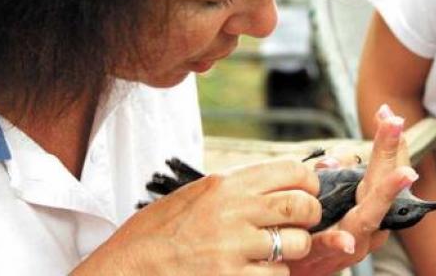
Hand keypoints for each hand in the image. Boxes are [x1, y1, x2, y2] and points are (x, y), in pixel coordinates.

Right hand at [73, 159, 321, 275]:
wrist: (126, 269)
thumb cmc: (156, 232)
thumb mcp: (193, 196)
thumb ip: (234, 190)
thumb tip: (274, 186)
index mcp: (223, 184)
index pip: (290, 170)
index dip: (307, 182)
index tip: (307, 192)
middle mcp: (232, 210)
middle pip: (301, 205)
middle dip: (310, 215)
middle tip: (299, 224)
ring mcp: (233, 247)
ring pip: (296, 244)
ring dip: (292, 250)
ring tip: (271, 253)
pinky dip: (273, 275)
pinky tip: (252, 272)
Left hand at [286, 104, 418, 275]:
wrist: (302, 268)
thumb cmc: (319, 227)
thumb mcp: (328, 196)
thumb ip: (334, 176)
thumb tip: (335, 158)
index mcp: (367, 202)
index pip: (383, 168)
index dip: (388, 143)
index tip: (386, 113)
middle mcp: (369, 220)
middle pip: (381, 182)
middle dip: (389, 151)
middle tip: (394, 121)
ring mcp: (354, 240)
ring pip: (370, 215)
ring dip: (386, 193)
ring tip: (403, 172)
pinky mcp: (330, 256)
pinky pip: (335, 247)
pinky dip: (340, 241)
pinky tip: (346, 237)